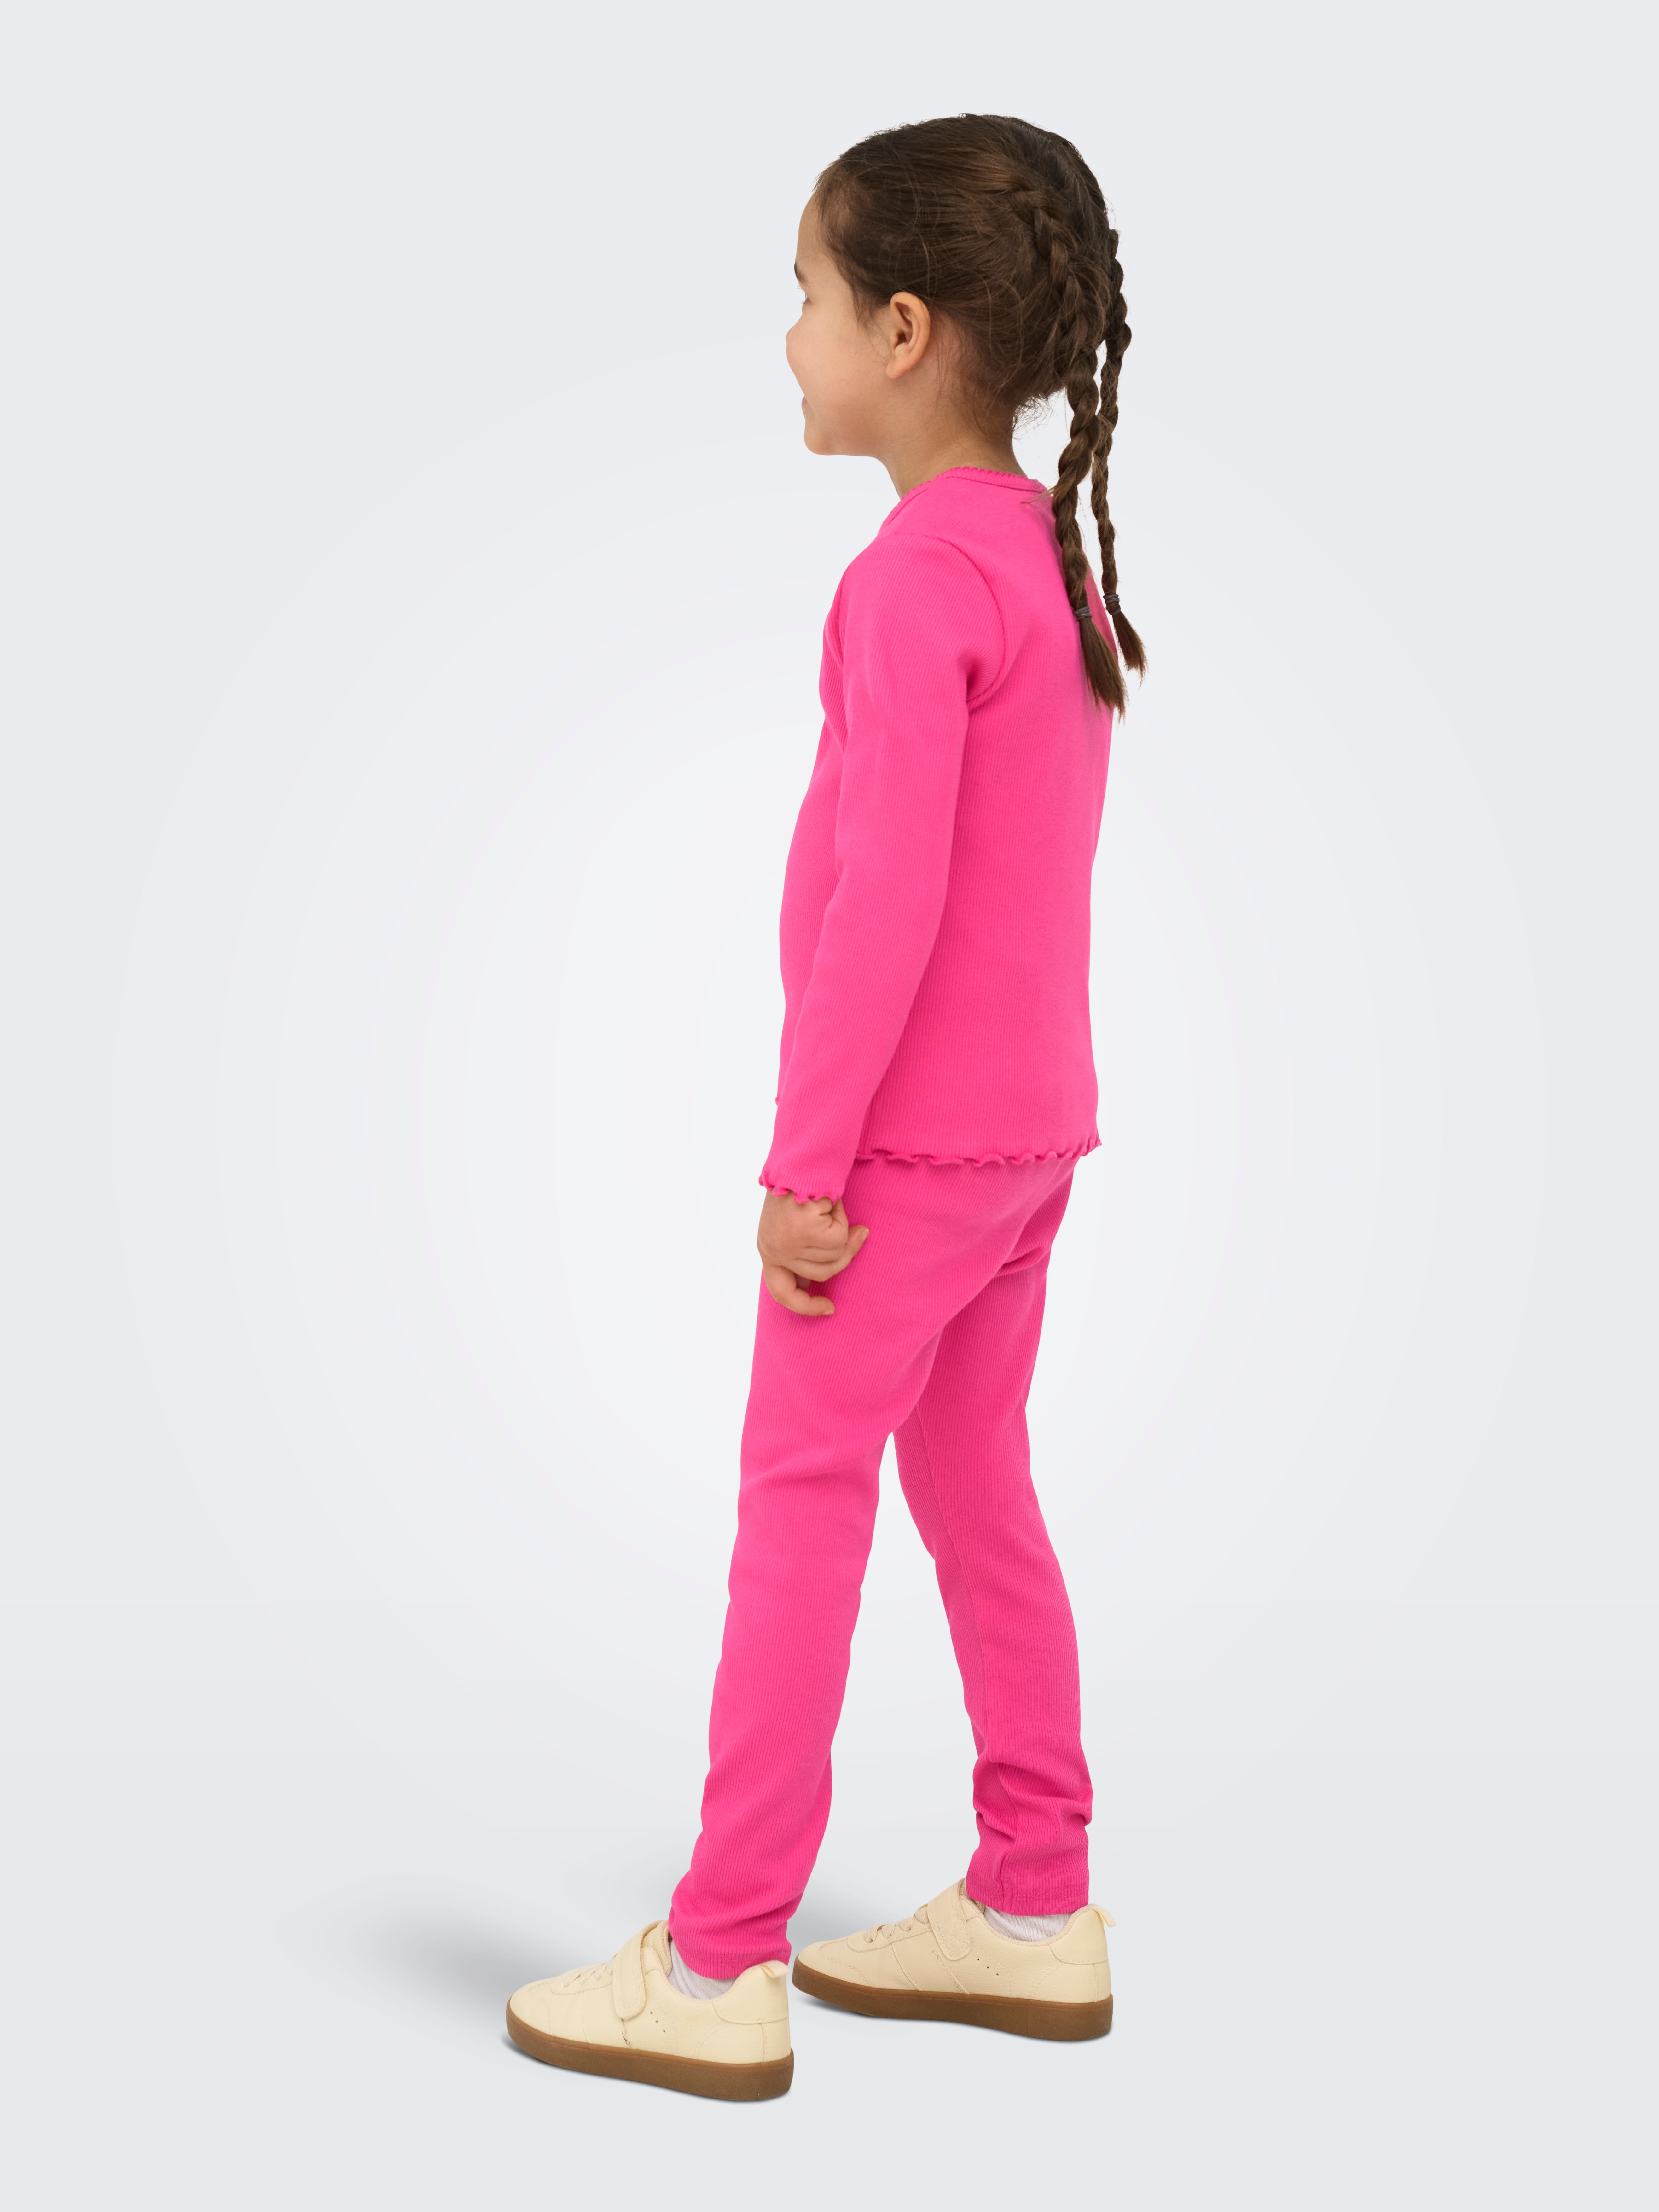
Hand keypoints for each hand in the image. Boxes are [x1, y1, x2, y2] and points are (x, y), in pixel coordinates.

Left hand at [757, 1188, 870, 1315]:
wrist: (801, 1160)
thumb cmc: (799, 1188)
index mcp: (768, 1249)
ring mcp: (788, 1243)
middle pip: (821, 1273)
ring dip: (841, 1229)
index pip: (782, 1292)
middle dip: (844, 1253)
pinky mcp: (804, 1232)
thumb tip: (829, 1269)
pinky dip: (842, 1219)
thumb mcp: (793, 1226)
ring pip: (833, 1255)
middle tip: (858, 1232)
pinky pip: (839, 1239)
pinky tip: (831, 1202)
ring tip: (829, 1207)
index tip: (828, 1308)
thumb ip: (803, 1252)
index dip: (806, 1306)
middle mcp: (773, 1249)